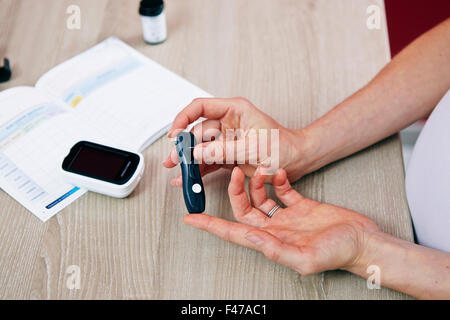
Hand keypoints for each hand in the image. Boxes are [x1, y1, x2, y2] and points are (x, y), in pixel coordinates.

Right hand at [163, 97, 308, 185]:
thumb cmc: (284, 147)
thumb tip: (198, 152)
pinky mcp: (227, 155)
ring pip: (201, 148)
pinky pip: (208, 162)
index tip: (175, 133)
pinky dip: (198, 171)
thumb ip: (224, 150)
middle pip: (197, 131)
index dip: (183, 118)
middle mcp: (228, 123)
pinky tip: (188, 179)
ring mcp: (226, 140)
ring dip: (188, 161)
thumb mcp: (254, 148)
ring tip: (178, 173)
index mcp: (235, 110)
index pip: (201, 107)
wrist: (297, 161)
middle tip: (174, 160)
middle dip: (184, 146)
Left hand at [183, 167, 379, 274]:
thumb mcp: (306, 257)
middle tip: (235, 172)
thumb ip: (275, 249)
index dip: (210, 226)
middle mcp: (276, 229)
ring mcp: (288, 217)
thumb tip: (248, 236)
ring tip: (261, 168)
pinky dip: (278, 180)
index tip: (191, 218)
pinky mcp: (302, 206)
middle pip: (244, 209)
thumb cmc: (340, 254)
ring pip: (261, 197)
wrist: (364, 242)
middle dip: (236, 190)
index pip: (233, 232)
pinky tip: (278, 172)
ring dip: (257, 181)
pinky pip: (283, 191)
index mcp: (272, 242)